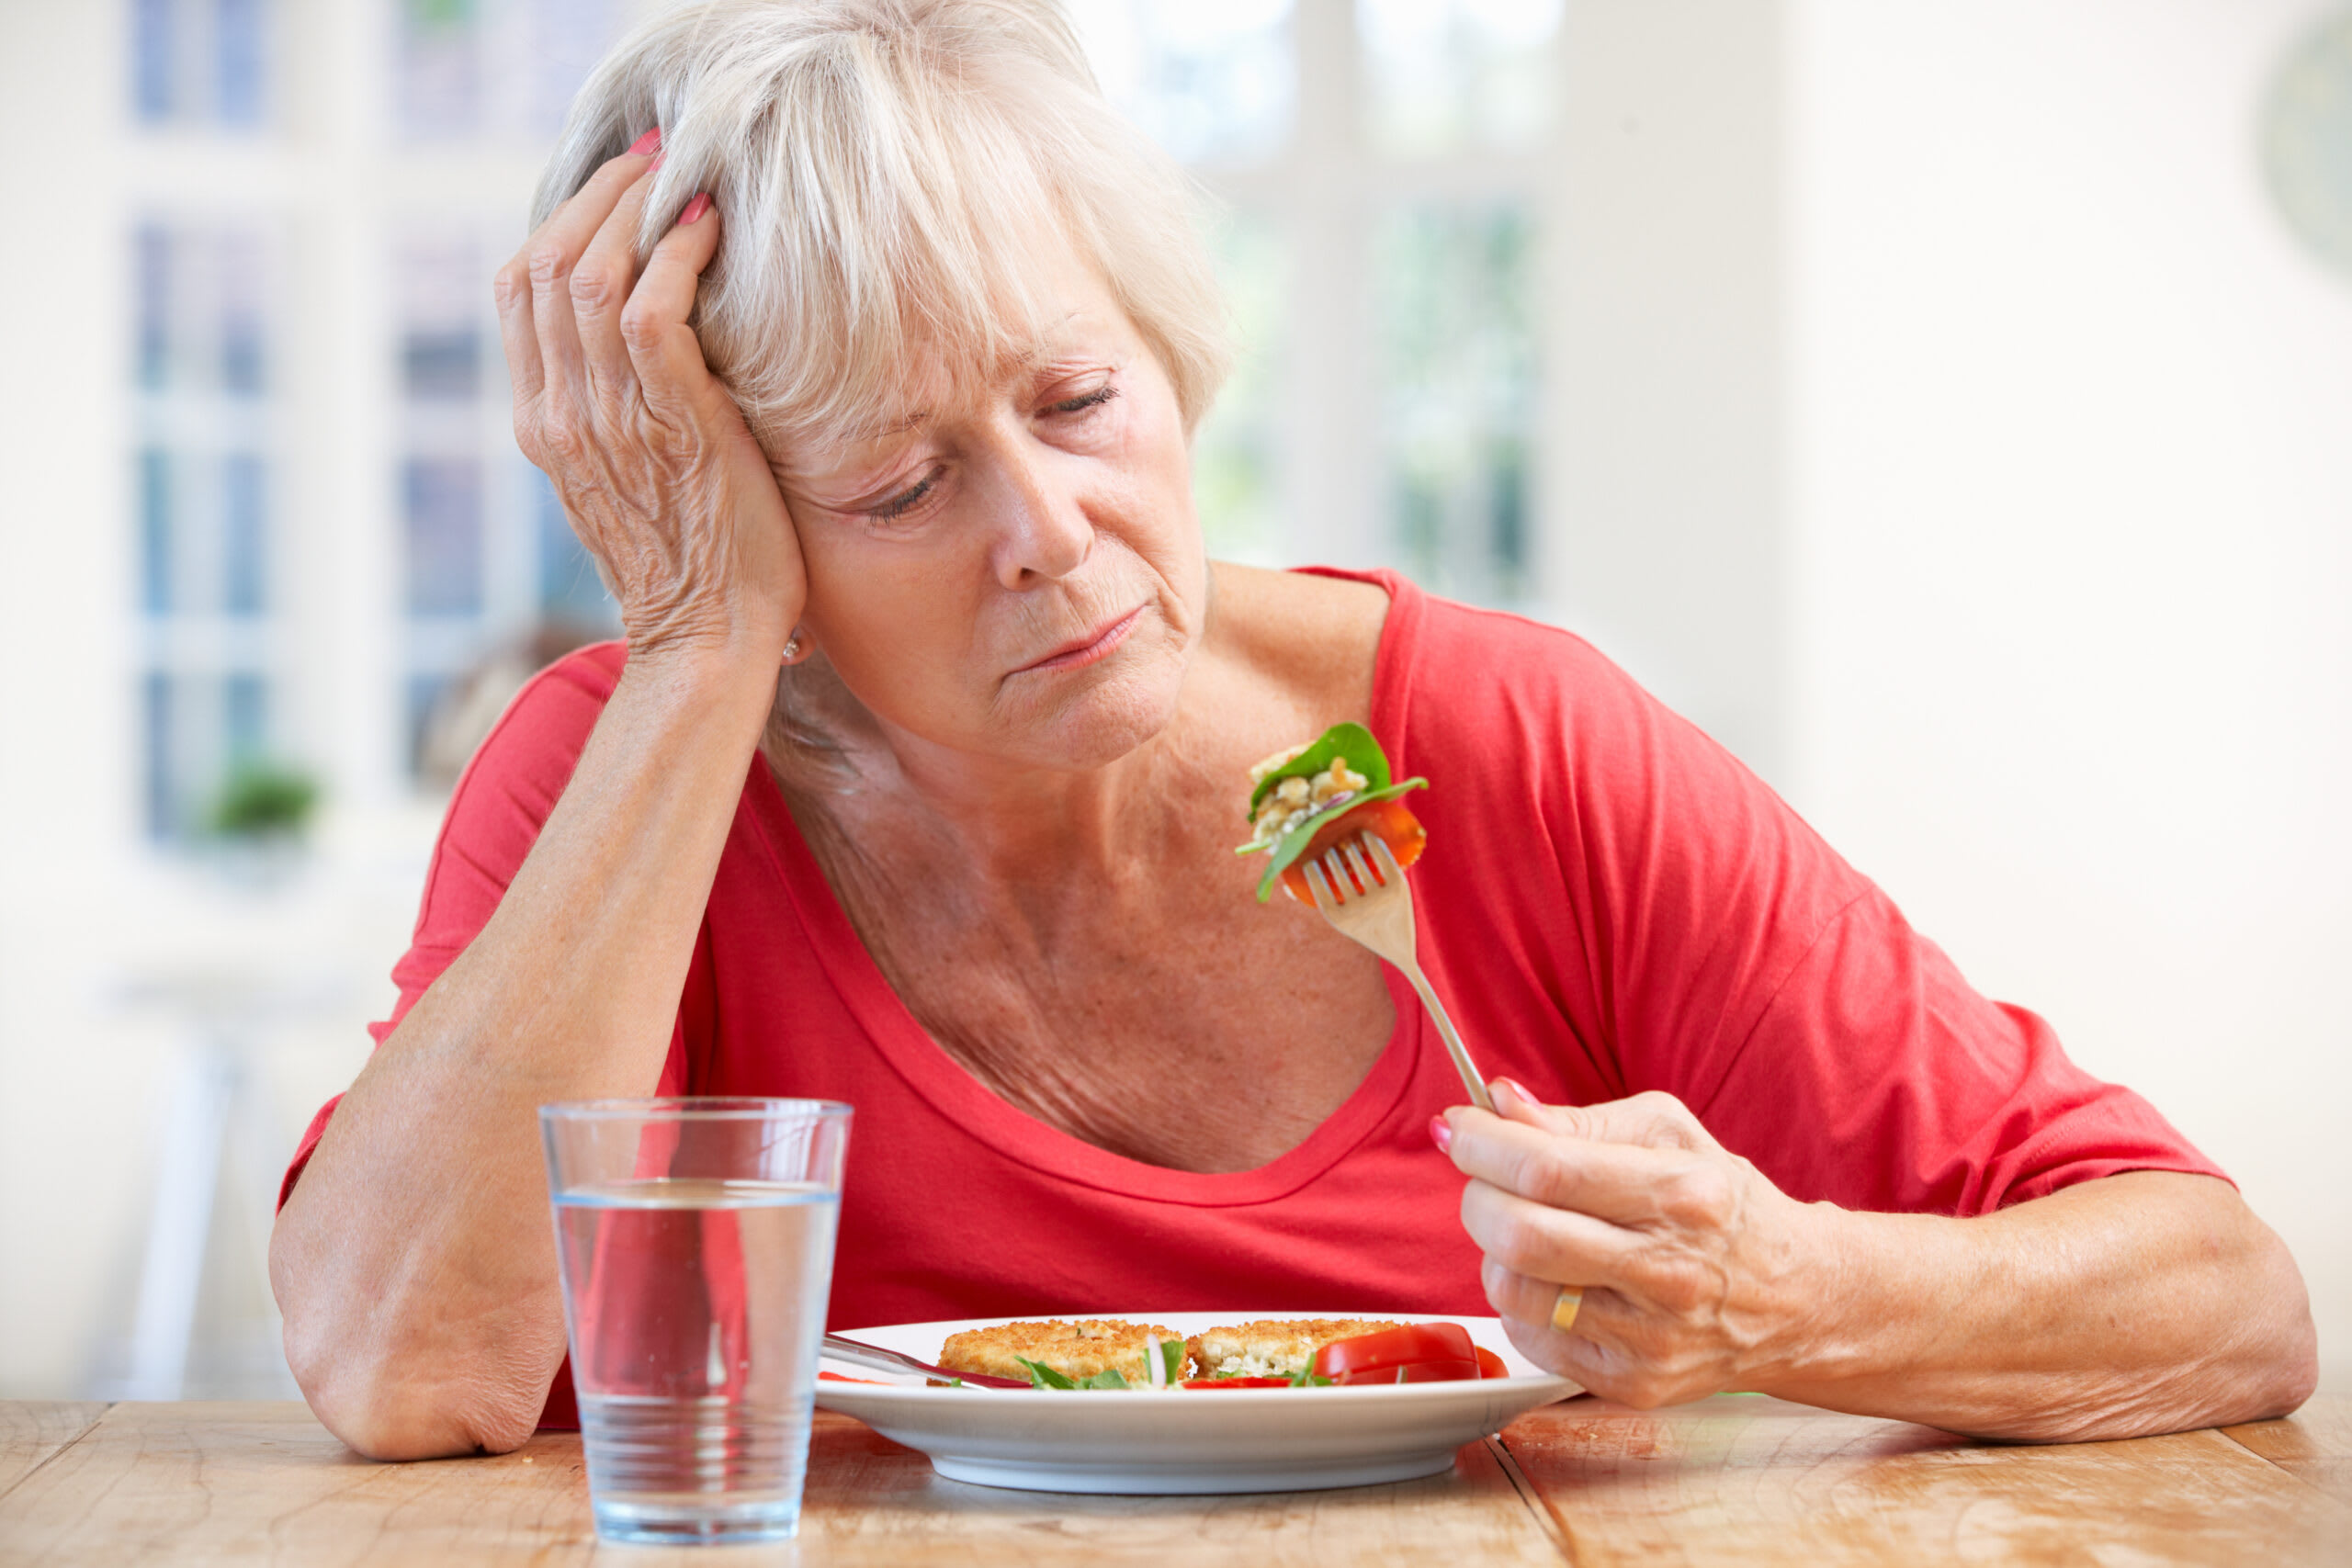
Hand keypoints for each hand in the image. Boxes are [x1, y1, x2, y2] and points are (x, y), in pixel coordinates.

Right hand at [494, 136, 805, 666]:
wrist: (708, 644)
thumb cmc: (695, 567)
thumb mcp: (630, 480)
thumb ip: (619, 413)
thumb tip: (654, 343)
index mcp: (542, 423)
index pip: (518, 289)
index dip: (562, 220)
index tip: (616, 185)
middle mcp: (561, 414)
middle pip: (544, 263)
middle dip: (600, 194)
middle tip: (654, 157)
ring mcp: (609, 419)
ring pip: (589, 273)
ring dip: (639, 209)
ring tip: (685, 177)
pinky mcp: (672, 423)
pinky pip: (653, 310)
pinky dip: (678, 256)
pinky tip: (709, 233)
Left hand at [1440, 1081, 1824, 1406]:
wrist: (1799, 1300)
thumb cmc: (1725, 1208)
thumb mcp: (1668, 1136)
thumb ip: (1578, 1120)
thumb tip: (1499, 1103)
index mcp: (1681, 1194)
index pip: (1547, 1169)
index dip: (1482, 1144)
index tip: (1457, 1127)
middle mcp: (1669, 1271)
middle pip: (1520, 1235)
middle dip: (1477, 1196)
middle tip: (1486, 1179)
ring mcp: (1651, 1338)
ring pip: (1514, 1290)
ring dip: (1494, 1250)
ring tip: (1526, 1231)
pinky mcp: (1632, 1383)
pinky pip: (1529, 1337)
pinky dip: (1521, 1299)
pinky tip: (1556, 1280)